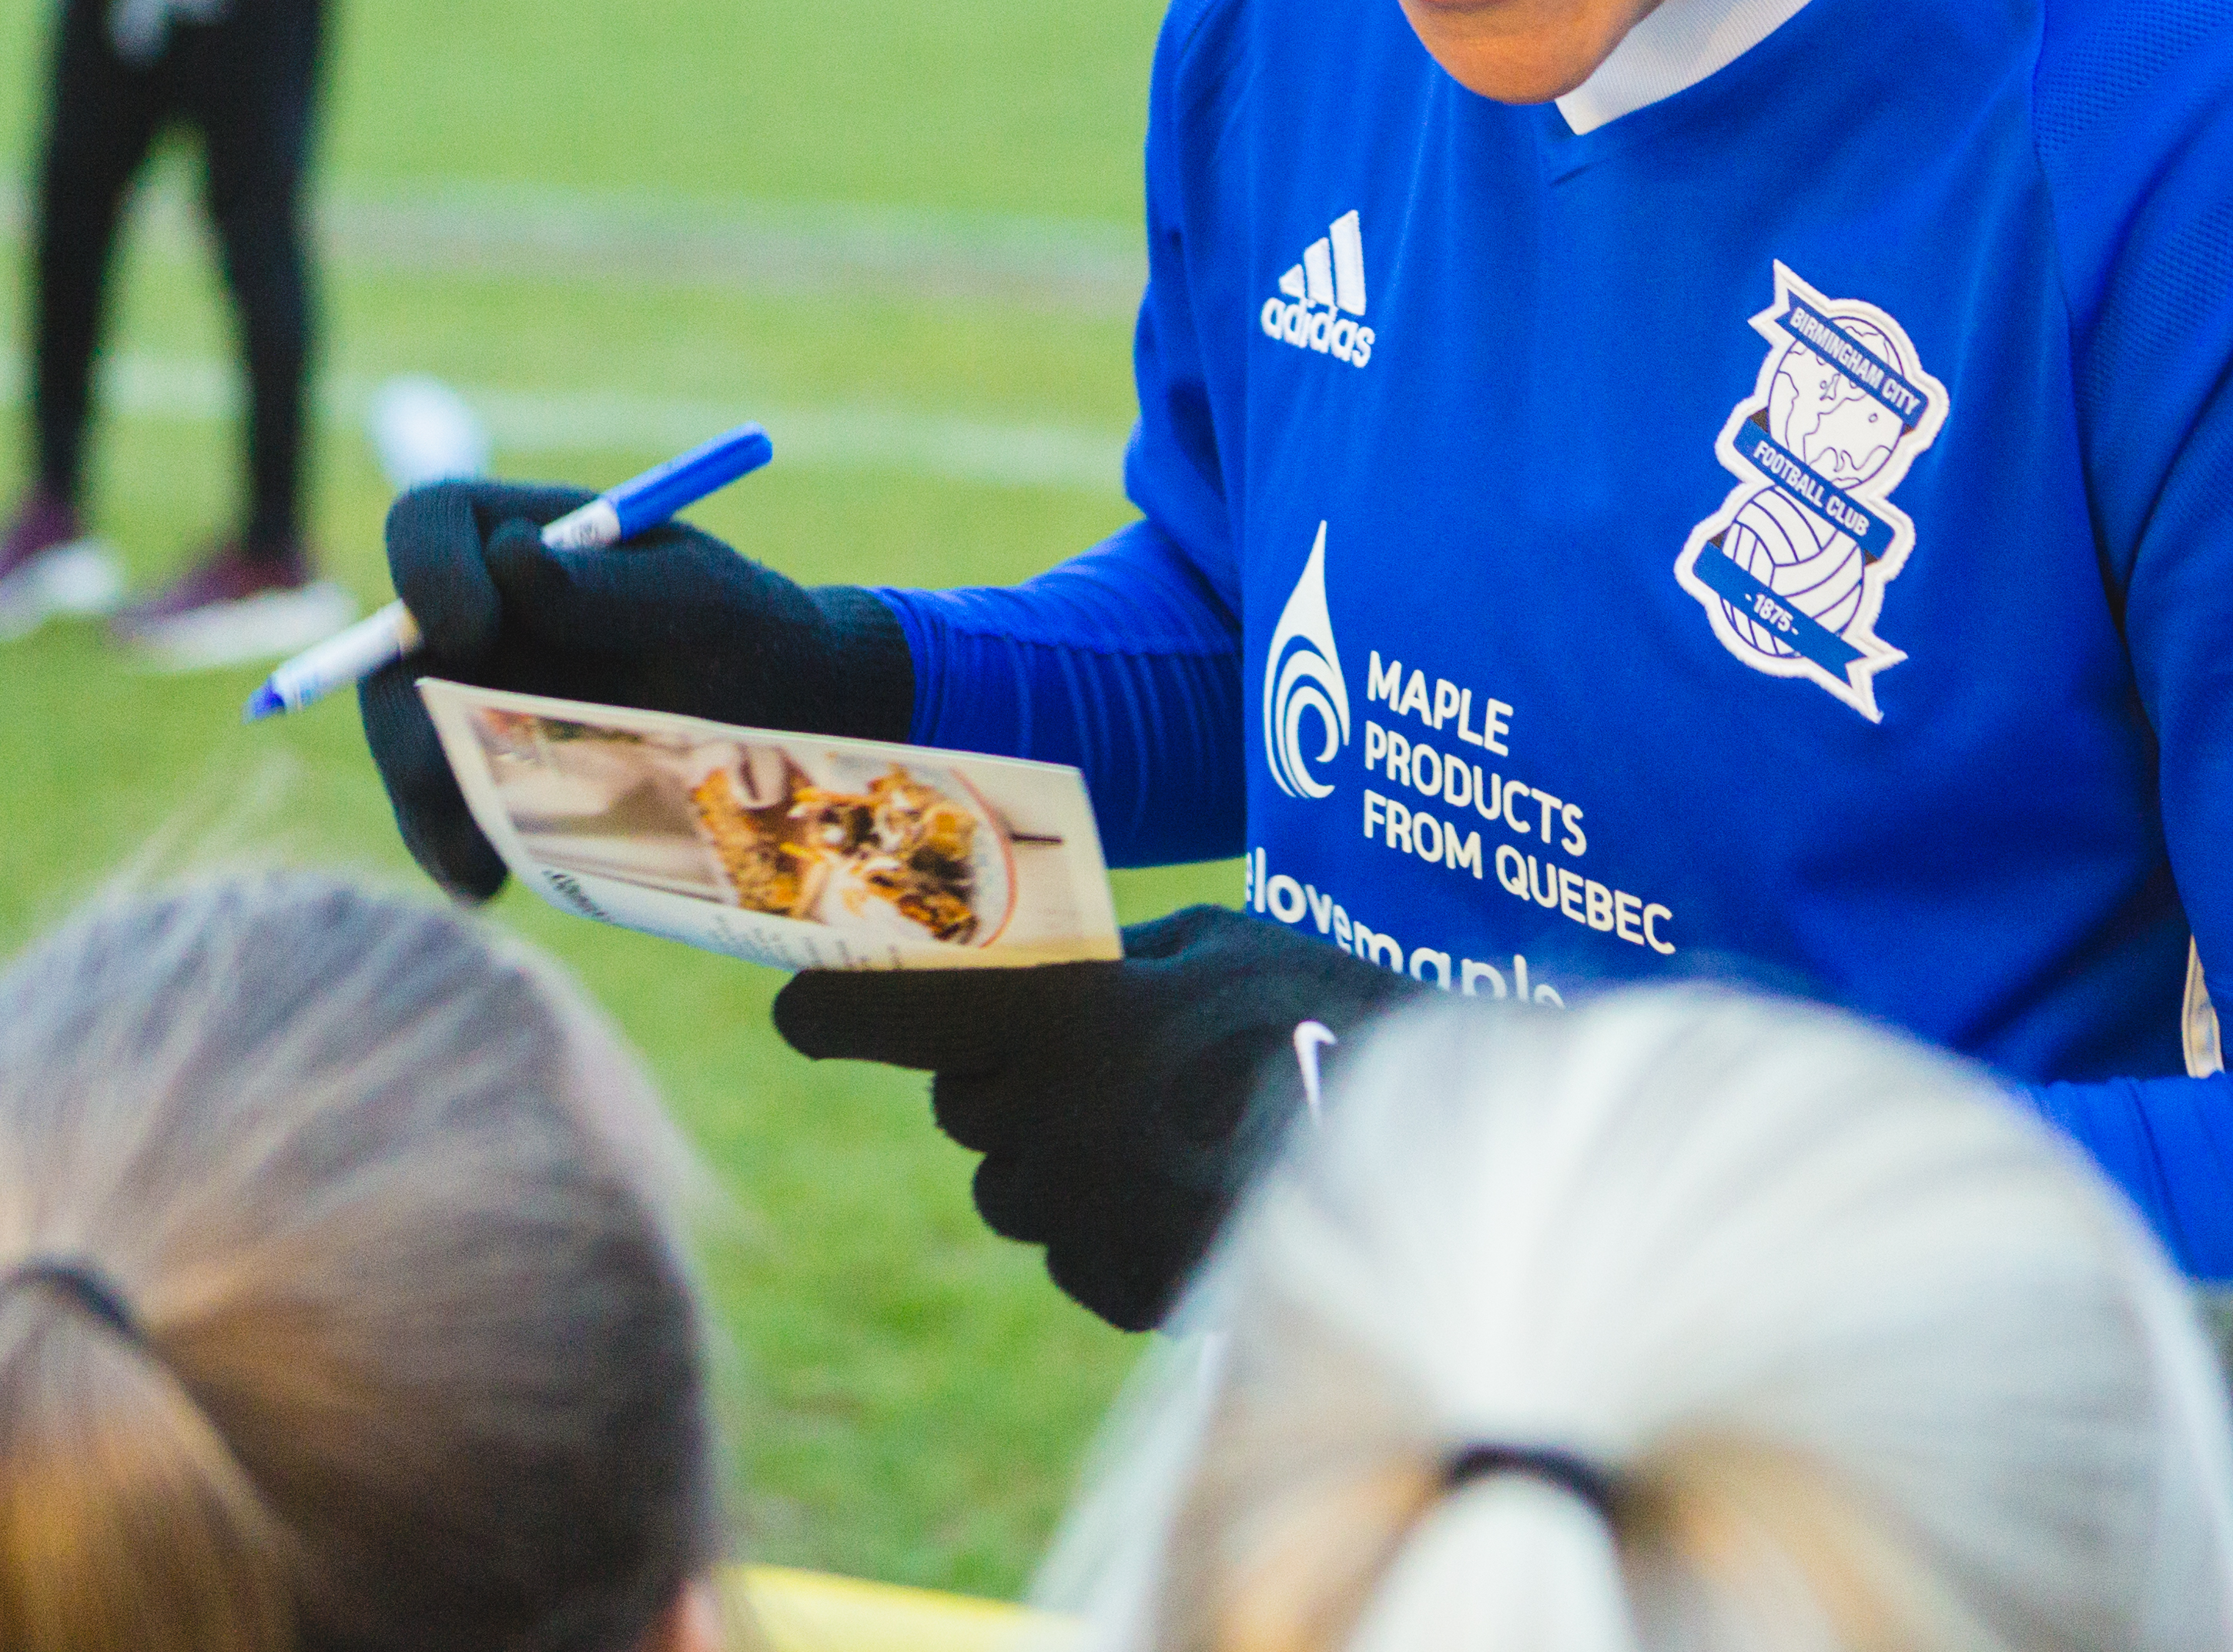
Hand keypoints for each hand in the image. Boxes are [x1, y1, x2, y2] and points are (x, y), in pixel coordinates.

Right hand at [362, 483, 914, 903]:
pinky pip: (443, 814)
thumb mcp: (705, 602)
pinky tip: (489, 878)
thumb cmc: (753, 637)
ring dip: (426, 797)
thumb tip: (512, 560)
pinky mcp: (491, 778)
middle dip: (405, 716)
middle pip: (391, 653)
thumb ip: (612, 585)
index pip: (429, 522)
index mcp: (523, 540)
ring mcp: (476, 701)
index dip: (426, 570)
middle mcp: (482, 618)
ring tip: (480, 854)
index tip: (476, 631)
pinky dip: (453, 849)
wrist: (791, 733)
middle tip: (447, 769)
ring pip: (407, 742)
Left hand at [772, 902, 1420, 1330]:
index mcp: (1057, 1019)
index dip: (832, 1008)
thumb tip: (1058, 972)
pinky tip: (1196, 1186)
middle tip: (1097, 1052)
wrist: (1432, 1155)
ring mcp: (1084, 1219)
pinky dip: (1113, 1221)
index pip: (888, 1014)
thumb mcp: (1219, 940)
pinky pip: (1078, 1251)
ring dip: (1061, 1154)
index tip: (800, 1008)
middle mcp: (1047, 1124)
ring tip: (1173, 1123)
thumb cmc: (1328, 1012)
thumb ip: (1114, 959)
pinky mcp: (1124, 1291)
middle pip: (963, 1107)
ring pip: (1015, 1186)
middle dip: (1004, 1077)